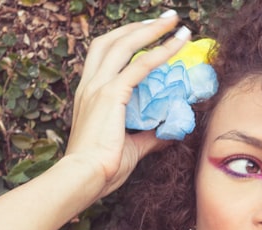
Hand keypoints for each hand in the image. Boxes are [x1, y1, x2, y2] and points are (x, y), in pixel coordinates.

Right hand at [66, 14, 191, 196]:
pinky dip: (160, 52)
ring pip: (125, 45)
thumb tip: (170, 134)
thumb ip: (150, 138)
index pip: (105, 56)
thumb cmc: (103, 169)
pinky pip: (140, 66)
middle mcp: (90, 85)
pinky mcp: (111, 94)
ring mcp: (98, 87)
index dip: (127, 40)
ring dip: (151, 30)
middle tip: (165, 19)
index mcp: (89, 94)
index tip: (148, 33)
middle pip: (113, 41)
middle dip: (139, 27)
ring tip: (174, 22)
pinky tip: (177, 45)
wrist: (84, 178)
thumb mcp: (131, 148)